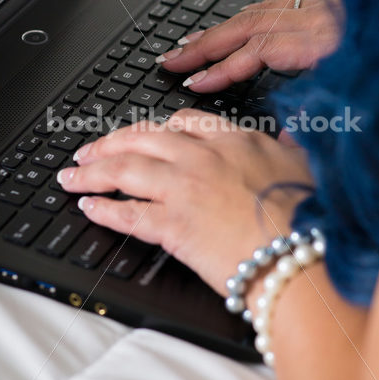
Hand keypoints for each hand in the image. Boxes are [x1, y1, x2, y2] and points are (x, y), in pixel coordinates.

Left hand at [57, 110, 312, 295]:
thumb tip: (288, 135)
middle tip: (88, 151)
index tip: (138, 134)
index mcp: (232, 140)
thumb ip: (285, 145)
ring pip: (126, 170)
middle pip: (142, 138)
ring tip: (72, 176)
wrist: (298, 257)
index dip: (152, 127)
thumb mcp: (301, 165)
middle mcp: (202, 157)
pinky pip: (128, 214)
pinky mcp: (173, 225)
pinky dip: (104, 210)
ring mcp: (184, 189)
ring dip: (93, 172)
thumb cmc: (306, 215)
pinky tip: (90, 207)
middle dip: (109, 143)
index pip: (182, 122)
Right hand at [156, 0, 342, 92]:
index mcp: (320, 38)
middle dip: (203, 45)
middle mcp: (309, 17)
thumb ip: (320, 109)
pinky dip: (237, 21)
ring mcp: (309, 7)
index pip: (257, 50)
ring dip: (214, 31)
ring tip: (184, 46)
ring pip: (250, 14)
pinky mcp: (311, 6)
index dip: (223, 68)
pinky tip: (224, 31)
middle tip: (169, 61)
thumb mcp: (360, 89)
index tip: (196, 83)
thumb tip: (287, 134)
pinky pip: (263, 9)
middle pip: (244, 27)